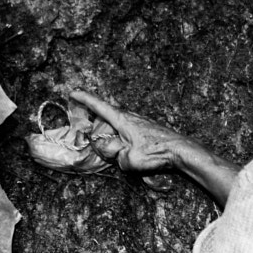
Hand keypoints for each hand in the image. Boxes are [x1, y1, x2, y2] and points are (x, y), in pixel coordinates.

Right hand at [61, 87, 192, 174]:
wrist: (180, 150)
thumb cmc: (156, 153)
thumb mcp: (129, 159)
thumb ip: (114, 155)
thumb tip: (110, 151)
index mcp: (122, 120)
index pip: (98, 105)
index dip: (84, 99)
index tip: (72, 93)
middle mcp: (129, 117)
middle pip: (106, 114)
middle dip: (94, 118)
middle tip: (85, 123)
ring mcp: (138, 121)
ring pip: (117, 123)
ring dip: (109, 130)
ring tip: (106, 143)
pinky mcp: (145, 128)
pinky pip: (126, 130)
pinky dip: (120, 135)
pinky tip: (124, 147)